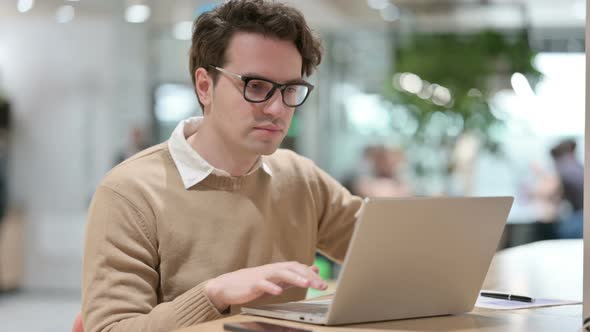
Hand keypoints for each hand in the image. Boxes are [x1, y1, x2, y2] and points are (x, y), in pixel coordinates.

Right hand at [204, 261, 327, 311]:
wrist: (228, 285)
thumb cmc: (254, 282)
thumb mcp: (277, 279)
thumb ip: (295, 275)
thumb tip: (313, 270)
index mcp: (279, 269)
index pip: (299, 268)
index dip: (312, 275)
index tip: (323, 284)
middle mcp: (272, 270)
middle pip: (293, 268)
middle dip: (308, 276)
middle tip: (321, 285)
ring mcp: (262, 276)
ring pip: (280, 273)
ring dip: (294, 277)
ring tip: (306, 284)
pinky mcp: (252, 284)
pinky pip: (262, 284)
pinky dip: (271, 287)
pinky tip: (278, 292)